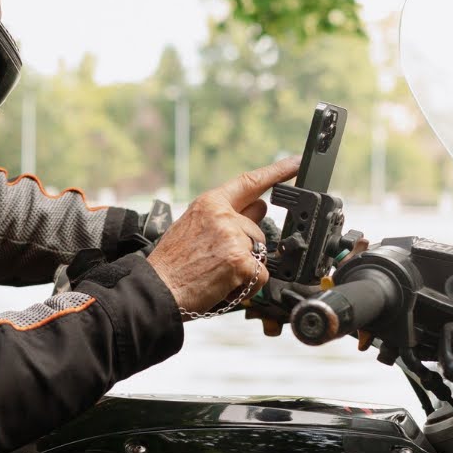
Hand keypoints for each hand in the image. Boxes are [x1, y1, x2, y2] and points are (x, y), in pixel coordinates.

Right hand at [147, 158, 300, 318]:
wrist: (158, 289)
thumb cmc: (171, 263)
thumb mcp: (191, 227)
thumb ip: (223, 216)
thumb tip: (257, 208)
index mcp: (210, 203)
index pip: (250, 182)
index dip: (276, 172)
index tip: (295, 164)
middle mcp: (224, 216)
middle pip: (257, 229)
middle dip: (246, 246)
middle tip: (218, 260)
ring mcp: (234, 238)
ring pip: (259, 253)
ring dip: (245, 267)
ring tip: (215, 273)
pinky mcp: (242, 262)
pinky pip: (261, 274)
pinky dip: (247, 285)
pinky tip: (224, 285)